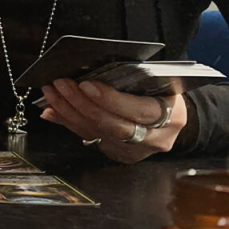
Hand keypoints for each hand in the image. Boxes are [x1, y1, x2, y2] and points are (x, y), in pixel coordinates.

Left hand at [40, 79, 186, 162]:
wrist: (177, 120)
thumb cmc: (165, 93)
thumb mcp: (159, 82)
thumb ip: (132, 78)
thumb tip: (90, 73)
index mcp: (170, 115)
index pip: (137, 111)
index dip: (110, 99)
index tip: (86, 84)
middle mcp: (154, 138)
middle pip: (112, 125)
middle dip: (82, 104)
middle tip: (61, 85)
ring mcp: (136, 151)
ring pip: (97, 133)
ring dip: (69, 112)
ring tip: (52, 93)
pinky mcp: (120, 155)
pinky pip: (90, 138)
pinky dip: (69, 122)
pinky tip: (53, 110)